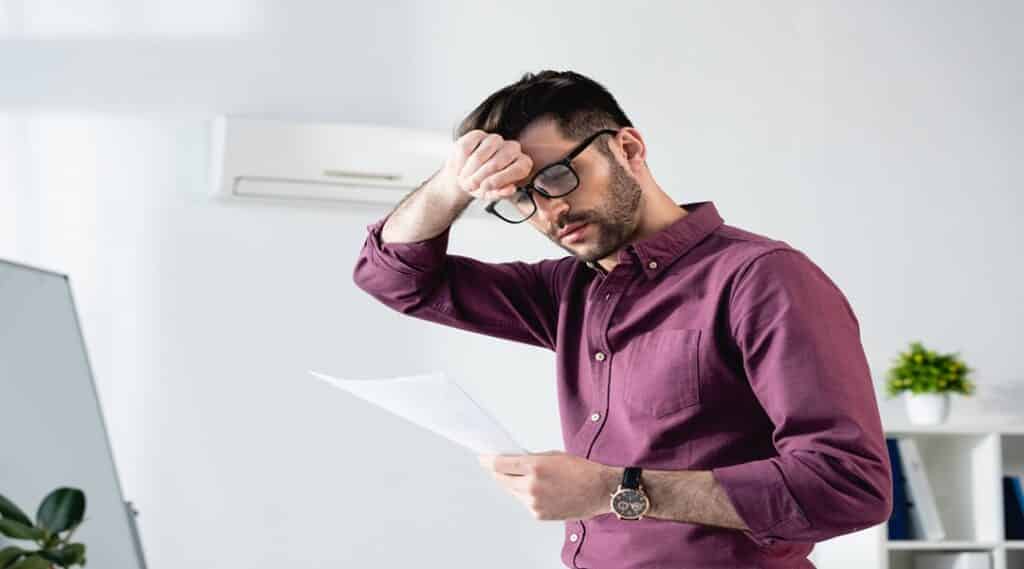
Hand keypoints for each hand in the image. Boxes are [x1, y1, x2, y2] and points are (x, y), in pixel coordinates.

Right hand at [436, 130, 533, 203]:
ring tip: (465, 180)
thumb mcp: (492, 194)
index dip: (501, 179)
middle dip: (480, 177)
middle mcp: (512, 149)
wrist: (464, 177)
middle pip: (497, 163)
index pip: (519, 169)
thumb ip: (502, 193)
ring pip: (481, 155)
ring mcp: (495, 140)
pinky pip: (467, 148)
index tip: (486, 187)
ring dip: (469, 171)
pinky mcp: (478, 135)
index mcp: (522, 164)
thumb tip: (510, 189)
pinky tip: (460, 168)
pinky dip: (461, 162)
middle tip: (471, 186)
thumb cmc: (483, 186)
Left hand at [478, 450, 618, 520]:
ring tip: (522, 477)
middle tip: (494, 466)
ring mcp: (534, 502)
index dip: (487, 461)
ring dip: (512, 484)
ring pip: (512, 492)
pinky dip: (525, 495)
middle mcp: (531, 486)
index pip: (500, 465)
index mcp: (534, 467)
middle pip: (502, 479)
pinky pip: (524, 502)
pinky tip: (536, 490)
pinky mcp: (538, 514)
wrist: (599, 490)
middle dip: (497, 472)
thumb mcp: (552, 455)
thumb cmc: (581, 470)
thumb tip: (511, 461)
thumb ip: (530, 459)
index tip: (482, 458)